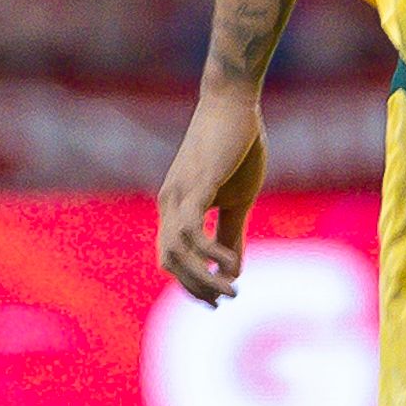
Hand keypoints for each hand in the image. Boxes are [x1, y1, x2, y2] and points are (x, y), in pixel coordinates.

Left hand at [155, 86, 270, 304]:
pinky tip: (230, 262)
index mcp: (175, 207)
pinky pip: (191, 230)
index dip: (190, 283)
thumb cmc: (236, 148)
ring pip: (177, 252)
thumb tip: (232, 269)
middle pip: (168, 262)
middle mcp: (169, 203)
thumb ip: (231, 233)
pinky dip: (209, 252)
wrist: (233, 104)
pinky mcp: (195, 186)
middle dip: (195, 287)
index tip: (216, 300)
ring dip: (203, 278)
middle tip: (223, 300)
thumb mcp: (237, 199)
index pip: (171, 257)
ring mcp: (178, 195)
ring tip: (231, 290)